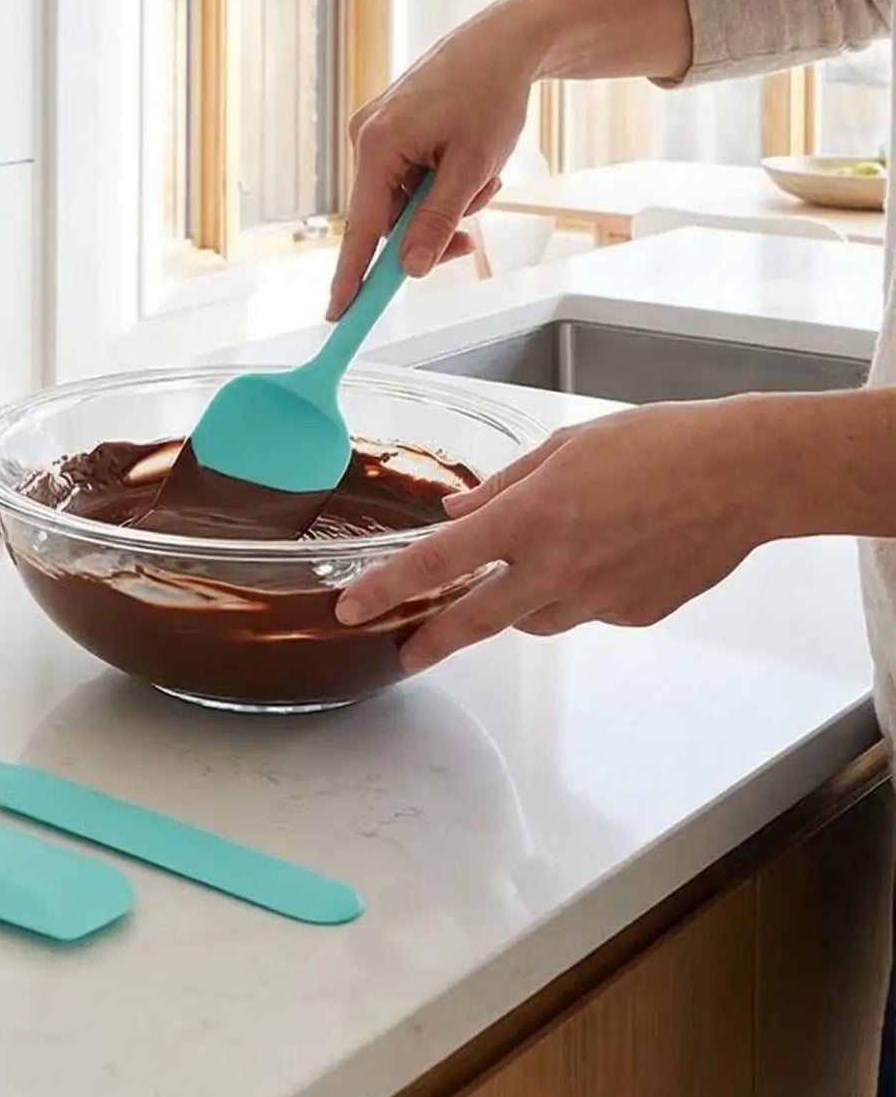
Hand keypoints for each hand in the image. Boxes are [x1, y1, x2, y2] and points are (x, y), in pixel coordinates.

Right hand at [328, 9, 539, 318]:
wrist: (501, 42)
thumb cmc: (491, 94)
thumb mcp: (474, 167)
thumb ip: (439, 221)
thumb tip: (411, 268)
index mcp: (378, 144)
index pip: (360, 228)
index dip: (351, 277)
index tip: (340, 314)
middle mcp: (364, 138)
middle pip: (385, 217)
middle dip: (429, 229)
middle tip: (469, 238)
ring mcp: (374, 132)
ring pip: (401, 200)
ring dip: (442, 203)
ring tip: (481, 175)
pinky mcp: (388, 129)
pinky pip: (406, 177)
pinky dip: (437, 182)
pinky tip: (464, 159)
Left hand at [333, 400, 788, 670]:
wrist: (744, 475)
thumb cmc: (657, 444)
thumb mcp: (564, 447)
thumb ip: (503, 486)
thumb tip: (459, 508)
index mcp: (530, 517)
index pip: (438, 562)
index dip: (388, 588)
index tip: (352, 608)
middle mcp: (558, 567)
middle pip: (477, 620)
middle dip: (433, 639)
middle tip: (404, 651)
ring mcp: (600, 598)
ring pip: (536, 618)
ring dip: (520, 602)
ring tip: (540, 564)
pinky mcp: (637, 615)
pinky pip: (589, 612)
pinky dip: (581, 591)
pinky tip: (609, 555)